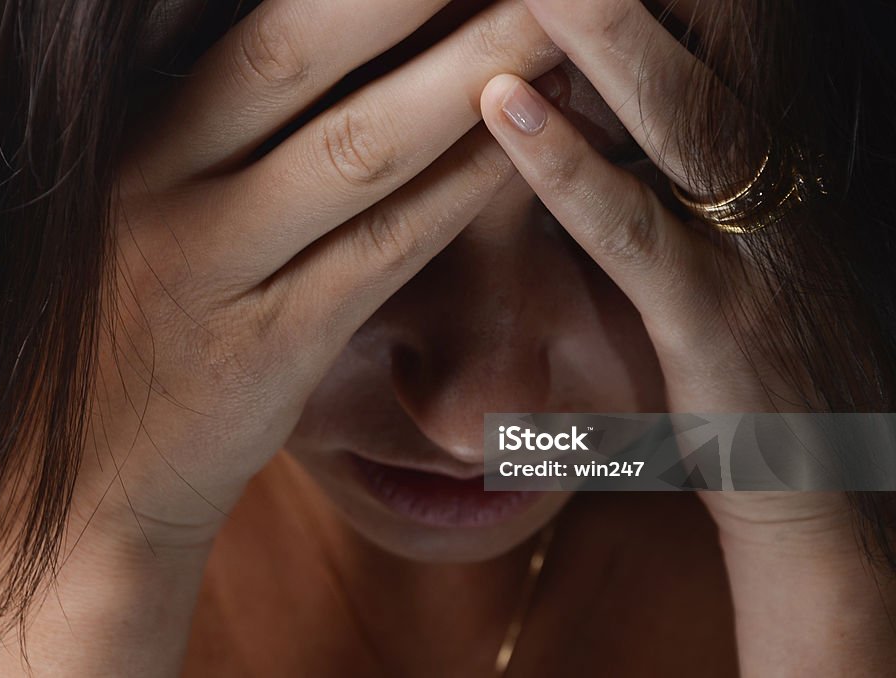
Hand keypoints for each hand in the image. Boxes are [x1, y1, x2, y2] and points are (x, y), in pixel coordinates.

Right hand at [77, 0, 562, 548]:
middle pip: (293, 49)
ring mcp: (212, 268)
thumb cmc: (93, 330)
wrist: (69, 486)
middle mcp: (150, 182)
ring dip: (469, 69)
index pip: (209, 17)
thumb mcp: (98, 201)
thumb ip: (157, 115)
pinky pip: (384, 251)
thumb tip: (215, 33)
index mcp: (106, 133)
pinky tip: (527, 140)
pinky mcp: (272, 349)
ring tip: (557, 12)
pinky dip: (462, 188)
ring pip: (358, 146)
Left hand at [479, 1, 895, 672]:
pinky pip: (635, 228)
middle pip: (710, 43)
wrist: (840, 496)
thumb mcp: (732, 245)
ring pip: (678, 112)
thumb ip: (672, 169)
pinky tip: (503, 106)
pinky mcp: (714, 322)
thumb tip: (590, 103)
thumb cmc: (765, 364)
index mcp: (778, 158)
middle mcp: (780, 181)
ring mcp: (754, 248)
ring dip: (600, 27)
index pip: (724, 31)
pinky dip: (568, 164)